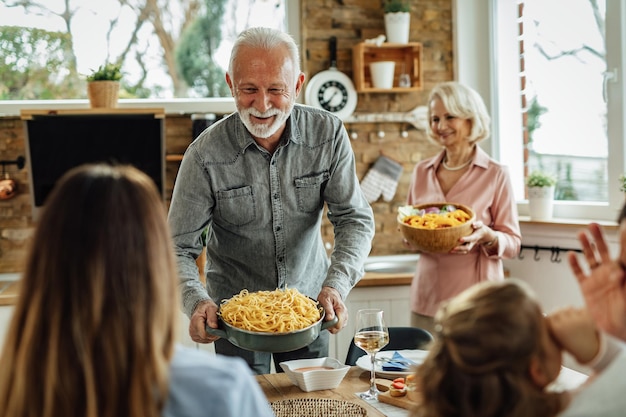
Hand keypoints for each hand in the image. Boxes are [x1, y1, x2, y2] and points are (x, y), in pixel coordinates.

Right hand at [189, 299, 220, 342]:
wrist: (200, 309)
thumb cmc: (205, 308)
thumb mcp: (211, 308)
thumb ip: (213, 317)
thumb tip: (214, 326)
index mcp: (196, 321)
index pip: (204, 334)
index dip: (213, 333)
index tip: (217, 327)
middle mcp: (192, 329)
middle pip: (206, 338)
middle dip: (213, 333)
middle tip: (216, 326)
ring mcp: (193, 334)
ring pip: (206, 340)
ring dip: (212, 335)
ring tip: (212, 327)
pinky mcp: (195, 338)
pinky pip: (205, 341)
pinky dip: (209, 337)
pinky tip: (209, 330)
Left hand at [317, 286, 347, 333]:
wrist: (331, 292)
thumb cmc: (328, 295)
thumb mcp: (326, 299)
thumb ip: (328, 309)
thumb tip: (330, 318)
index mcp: (342, 310)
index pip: (339, 324)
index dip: (330, 325)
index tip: (325, 322)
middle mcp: (345, 315)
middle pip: (339, 328)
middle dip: (330, 326)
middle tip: (325, 321)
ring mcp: (344, 318)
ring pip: (338, 328)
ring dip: (331, 326)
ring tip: (326, 320)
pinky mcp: (342, 319)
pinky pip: (337, 326)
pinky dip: (332, 325)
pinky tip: (329, 321)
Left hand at [451, 220, 491, 253]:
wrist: (482, 234)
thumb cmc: (479, 228)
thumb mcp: (480, 224)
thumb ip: (478, 224)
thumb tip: (473, 225)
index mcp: (475, 236)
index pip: (471, 238)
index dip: (466, 239)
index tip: (460, 239)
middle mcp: (473, 242)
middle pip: (467, 247)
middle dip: (460, 248)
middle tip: (453, 248)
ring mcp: (470, 245)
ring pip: (465, 251)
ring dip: (458, 252)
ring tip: (450, 251)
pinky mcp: (467, 246)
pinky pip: (463, 251)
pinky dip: (457, 252)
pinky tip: (450, 251)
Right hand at [547, 307, 598, 363]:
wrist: (587, 350)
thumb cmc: (568, 343)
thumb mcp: (556, 337)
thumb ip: (549, 326)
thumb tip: (544, 314)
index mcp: (557, 328)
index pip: (551, 315)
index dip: (552, 317)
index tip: (555, 320)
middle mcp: (567, 323)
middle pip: (559, 309)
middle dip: (560, 313)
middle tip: (564, 318)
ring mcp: (578, 320)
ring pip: (569, 307)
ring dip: (569, 311)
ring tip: (572, 319)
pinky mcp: (588, 319)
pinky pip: (581, 308)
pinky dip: (580, 312)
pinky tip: (581, 319)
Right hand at [567, 222, 625, 340]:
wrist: (616, 331)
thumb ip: (623, 283)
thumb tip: (618, 271)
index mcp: (623, 272)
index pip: (623, 252)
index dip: (622, 240)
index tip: (621, 227)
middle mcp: (610, 272)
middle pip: (603, 250)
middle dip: (599, 237)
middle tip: (594, 225)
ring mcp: (597, 279)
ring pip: (590, 258)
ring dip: (586, 246)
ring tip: (581, 234)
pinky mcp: (586, 287)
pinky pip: (578, 273)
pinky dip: (574, 264)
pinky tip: (571, 255)